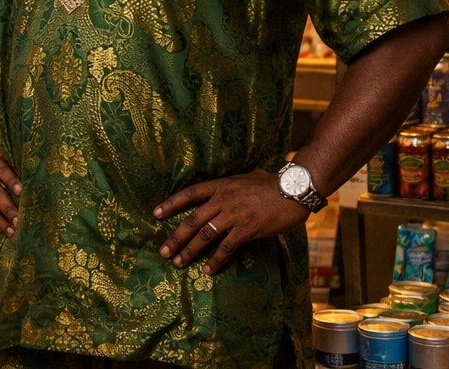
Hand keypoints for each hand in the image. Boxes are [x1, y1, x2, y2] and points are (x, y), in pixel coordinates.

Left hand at [153, 169, 309, 274]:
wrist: (292, 189)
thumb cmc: (270, 184)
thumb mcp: (243, 179)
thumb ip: (229, 188)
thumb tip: (220, 193)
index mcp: (220, 186)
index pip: (189, 193)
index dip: (171, 203)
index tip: (155, 214)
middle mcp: (223, 200)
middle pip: (192, 220)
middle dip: (176, 237)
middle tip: (163, 251)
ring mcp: (234, 215)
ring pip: (205, 235)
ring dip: (190, 250)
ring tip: (178, 263)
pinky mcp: (247, 229)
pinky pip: (227, 247)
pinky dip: (216, 259)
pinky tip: (208, 270)